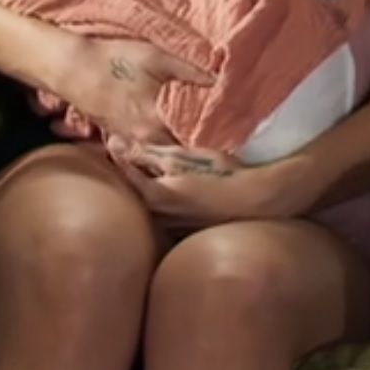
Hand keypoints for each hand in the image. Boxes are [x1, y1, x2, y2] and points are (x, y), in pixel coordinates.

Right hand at [61, 36, 212, 147]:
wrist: (70, 67)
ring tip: (193, 146)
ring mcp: (124, 137)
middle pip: (171, 155)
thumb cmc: (114, 61)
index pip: (187, 147)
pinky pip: (139, 145)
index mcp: (153, 124)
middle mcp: (139, 138)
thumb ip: (190, 72)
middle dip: (191, 152)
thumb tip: (219, 81)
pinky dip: (153, 143)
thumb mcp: (157, 59)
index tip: (226, 145)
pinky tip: (164, 136)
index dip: (207, 146)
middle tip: (215, 150)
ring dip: (171, 150)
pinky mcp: (113, 131)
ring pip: (154, 152)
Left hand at [107, 143, 302, 229]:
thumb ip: (146, 152)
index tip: (119, 138)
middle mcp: (155, 217)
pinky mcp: (182, 231)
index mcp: (152, 197)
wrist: (255, 202)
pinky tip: (180, 186)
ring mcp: (169, 228)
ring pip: (148, 201)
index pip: (123, 172)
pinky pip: (164, 211)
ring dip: (149, 184)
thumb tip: (114, 143)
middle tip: (140, 150)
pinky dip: (165, 197)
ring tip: (162, 168)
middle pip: (134, 189)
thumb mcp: (182, 157)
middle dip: (134, 170)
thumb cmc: (221, 175)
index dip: (120, 152)